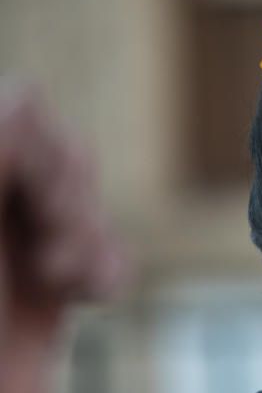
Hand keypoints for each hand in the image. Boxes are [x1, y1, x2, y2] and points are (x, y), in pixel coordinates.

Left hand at [0, 79, 124, 392]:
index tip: (41, 203)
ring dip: (93, 237)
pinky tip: (92, 297)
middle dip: (74, 200)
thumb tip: (26, 96)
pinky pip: (107, 248)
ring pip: (88, 197)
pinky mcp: (51, 285)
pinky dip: (111, 267)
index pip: (21, 112)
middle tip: (52, 256)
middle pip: (61, 152)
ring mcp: (19, 244)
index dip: (46, 151)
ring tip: (66, 283)